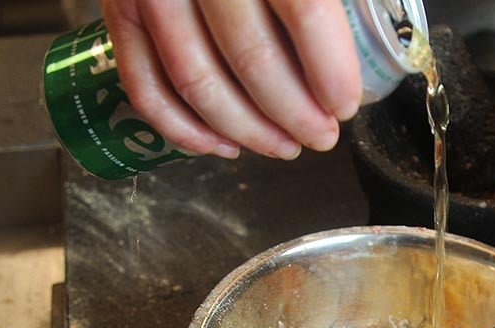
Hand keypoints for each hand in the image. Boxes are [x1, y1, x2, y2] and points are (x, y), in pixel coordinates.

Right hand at [98, 0, 362, 160]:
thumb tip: (377, 19)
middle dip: (295, 115)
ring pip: (198, 83)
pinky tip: (222, 145)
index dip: (331, 71)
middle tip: (321, 137)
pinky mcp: (117, 11)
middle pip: (253, 59)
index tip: (345, 105)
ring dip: (247, 131)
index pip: (305, 12)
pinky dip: (182, 129)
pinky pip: (145, 86)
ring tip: (283, 146)